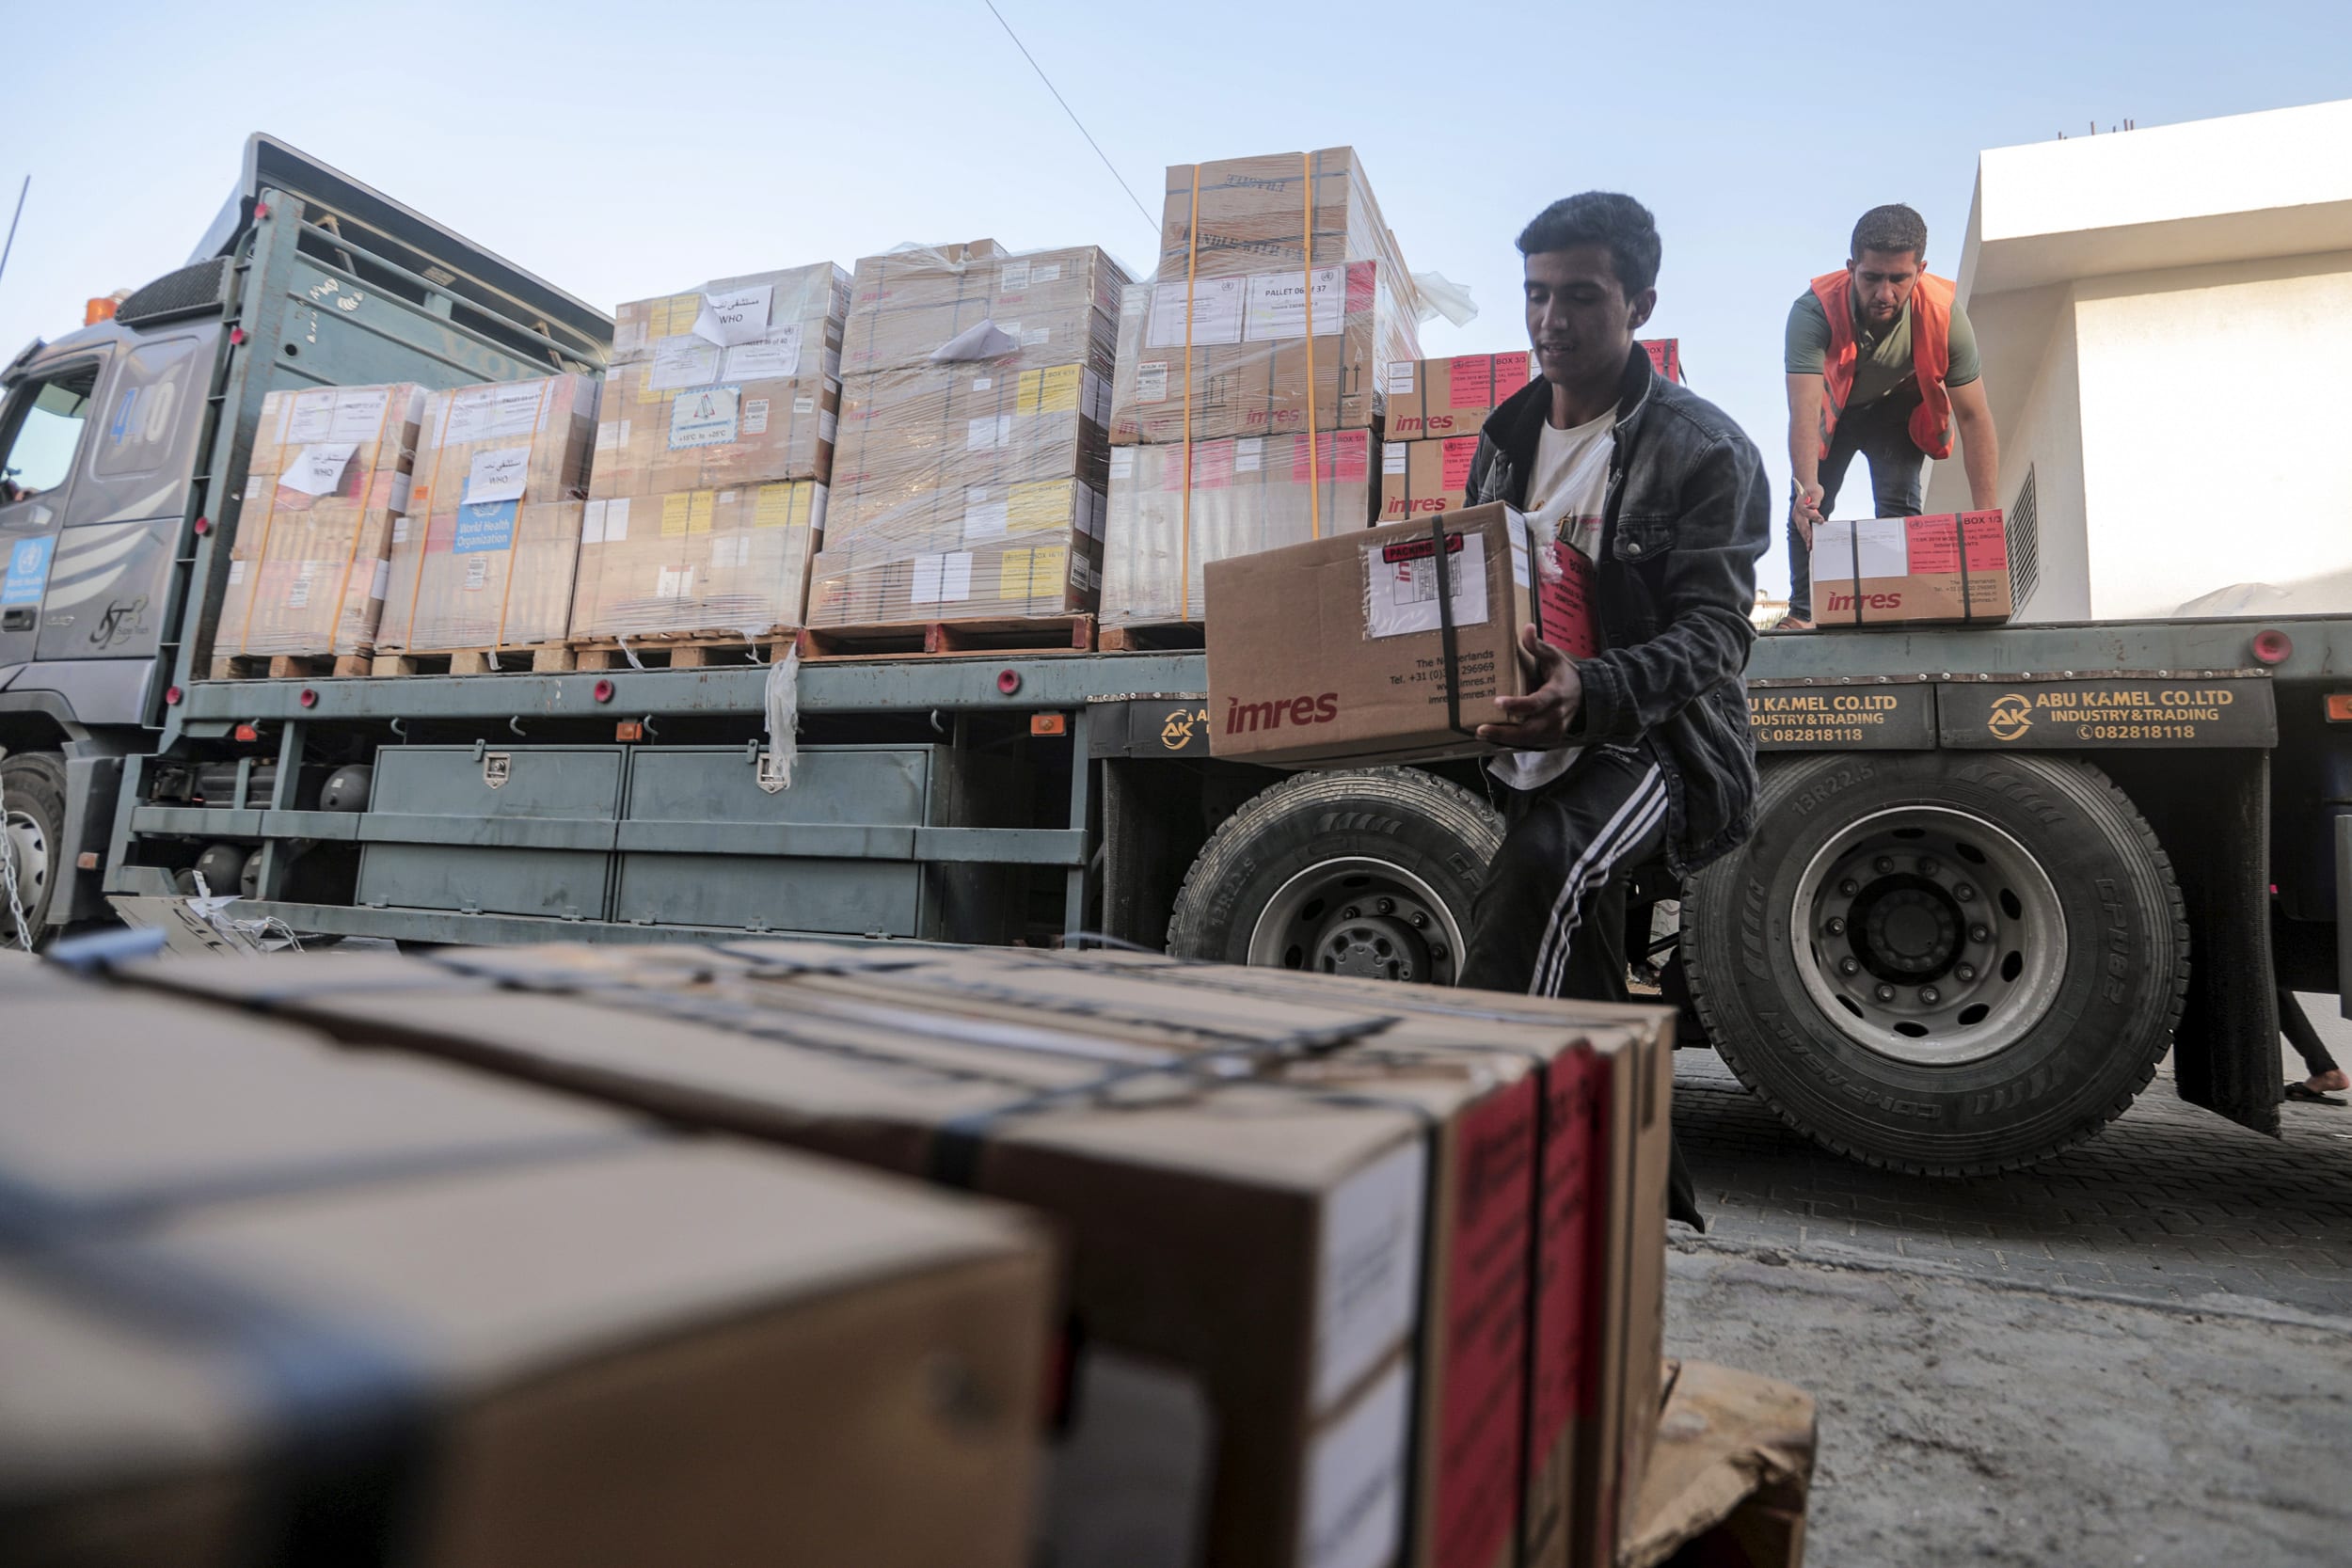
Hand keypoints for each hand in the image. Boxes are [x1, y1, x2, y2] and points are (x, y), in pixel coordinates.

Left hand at [1476, 624, 1582, 748]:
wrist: (1586, 696)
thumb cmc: (1566, 675)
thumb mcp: (1555, 657)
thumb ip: (1538, 647)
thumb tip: (1527, 628)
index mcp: (1556, 695)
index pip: (1535, 703)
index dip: (1517, 705)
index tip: (1497, 702)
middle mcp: (1555, 716)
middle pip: (1529, 730)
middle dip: (1504, 732)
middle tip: (1481, 729)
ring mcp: (1554, 730)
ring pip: (1528, 740)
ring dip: (1504, 739)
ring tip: (1482, 733)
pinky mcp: (1551, 739)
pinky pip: (1530, 743)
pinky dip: (1512, 741)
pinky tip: (1494, 738)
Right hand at [1791, 482, 1824, 543]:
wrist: (1806, 487)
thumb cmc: (1812, 490)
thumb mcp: (1816, 492)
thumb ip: (1815, 500)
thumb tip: (1813, 507)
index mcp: (1800, 504)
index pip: (1807, 512)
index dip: (1814, 517)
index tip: (1822, 521)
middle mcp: (1797, 512)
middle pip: (1802, 524)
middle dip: (1806, 534)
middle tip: (1810, 544)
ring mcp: (1797, 517)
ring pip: (1801, 529)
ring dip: (1805, 538)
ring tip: (1809, 547)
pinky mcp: (1799, 520)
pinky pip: (1802, 529)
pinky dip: (1806, 535)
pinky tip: (1809, 542)